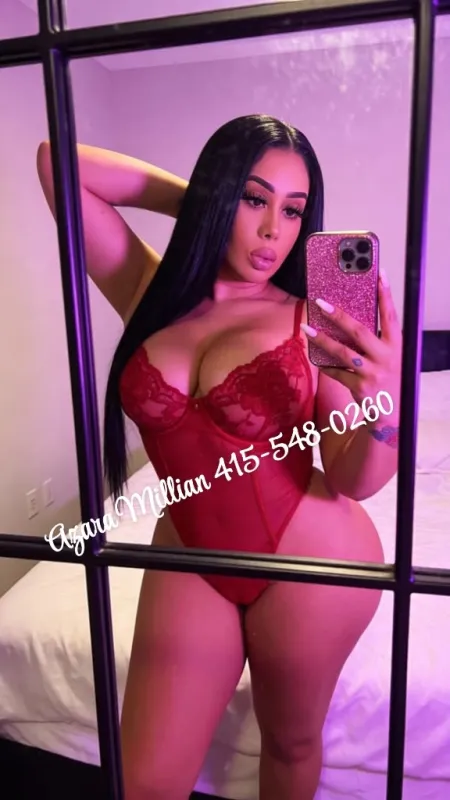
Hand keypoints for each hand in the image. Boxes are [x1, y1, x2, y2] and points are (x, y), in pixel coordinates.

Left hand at [301, 269, 401, 418]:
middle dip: (339, 316)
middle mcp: (387, 357)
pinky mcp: (360, 387)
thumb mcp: (387, 355)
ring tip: (307, 329)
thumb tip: (347, 317)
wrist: (390, 411)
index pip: (391, 315)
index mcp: (396, 345)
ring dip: (323, 339)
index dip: (385, 295)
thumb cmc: (385, 376)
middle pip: (359, 331)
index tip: (379, 274)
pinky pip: (336, 372)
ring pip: (343, 352)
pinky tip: (314, 356)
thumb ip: (376, 339)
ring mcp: (373, 372)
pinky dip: (325, 364)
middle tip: (320, 302)